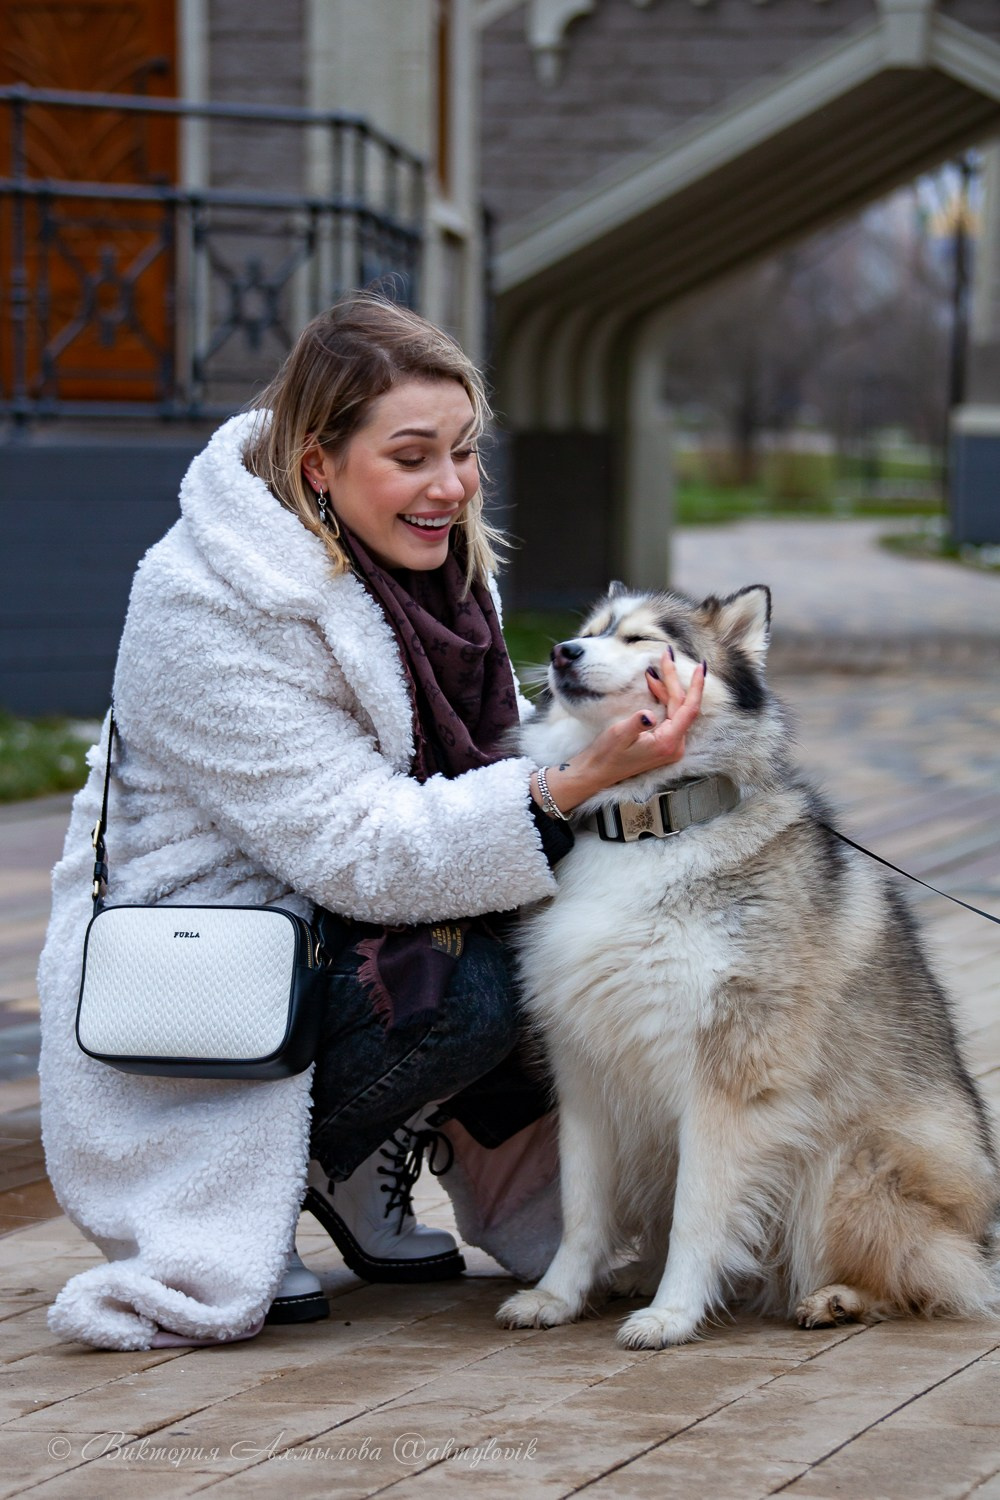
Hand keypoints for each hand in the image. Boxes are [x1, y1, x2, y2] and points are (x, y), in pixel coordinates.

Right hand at [532, 650, 705, 814]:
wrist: (596, 772)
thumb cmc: (606, 755)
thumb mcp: (619, 735)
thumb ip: (636, 724)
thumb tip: (649, 714)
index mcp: (668, 743)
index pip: (689, 709)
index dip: (696, 687)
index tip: (701, 666)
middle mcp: (675, 746)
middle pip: (682, 706)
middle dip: (674, 679)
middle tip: (666, 655)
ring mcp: (670, 745)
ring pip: (676, 709)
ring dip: (667, 688)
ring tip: (656, 668)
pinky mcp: (663, 743)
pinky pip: (670, 716)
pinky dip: (662, 698)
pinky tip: (653, 686)